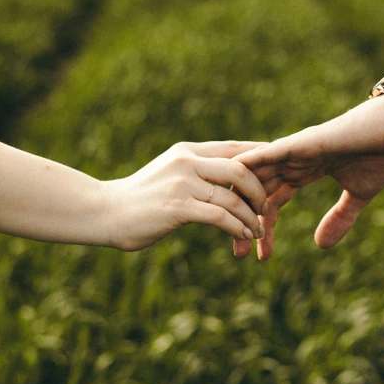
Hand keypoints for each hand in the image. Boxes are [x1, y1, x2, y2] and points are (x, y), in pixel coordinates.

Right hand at [103, 141, 267, 250]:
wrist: (105, 212)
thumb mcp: (170, 175)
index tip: (278, 170)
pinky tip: (244, 236)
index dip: (260, 158)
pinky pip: (219, 217)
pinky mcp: (178, 207)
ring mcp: (182, 183)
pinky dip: (237, 227)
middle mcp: (186, 162)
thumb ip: (195, 172)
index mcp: (187, 151)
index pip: (233, 148)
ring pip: (232, 196)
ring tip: (259, 228)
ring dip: (251, 215)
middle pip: (240, 167)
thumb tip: (226, 177)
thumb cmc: (140, 198)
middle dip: (260, 189)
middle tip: (267, 206)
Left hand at [233, 94, 383, 259]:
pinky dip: (249, 164)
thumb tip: (320, 246)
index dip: (262, 229)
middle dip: (244, 222)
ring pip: (256, 176)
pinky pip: (269, 153)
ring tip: (232, 232)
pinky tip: (231, 177)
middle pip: (256, 194)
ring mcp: (295, 150)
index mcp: (302, 171)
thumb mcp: (358, 194)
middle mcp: (292, 161)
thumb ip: (339, 217)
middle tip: (237, 254)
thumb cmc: (381, 152)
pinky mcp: (303, 142)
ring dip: (242, 202)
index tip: (259, 257)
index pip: (271, 203)